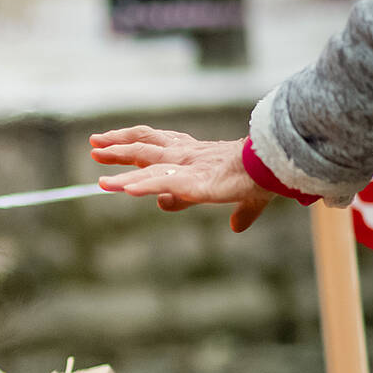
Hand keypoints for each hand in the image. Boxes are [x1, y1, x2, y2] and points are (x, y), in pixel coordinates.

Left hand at [90, 126, 276, 232]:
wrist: (277, 167)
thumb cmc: (265, 176)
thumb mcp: (247, 196)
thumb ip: (240, 212)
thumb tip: (236, 228)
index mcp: (197, 154)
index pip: (162, 149)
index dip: (139, 150)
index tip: (121, 162)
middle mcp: (188, 156)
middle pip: (145, 146)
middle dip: (119, 147)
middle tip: (94, 145)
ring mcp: (188, 167)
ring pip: (146, 163)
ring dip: (121, 168)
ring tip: (100, 179)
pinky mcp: (193, 182)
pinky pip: (161, 182)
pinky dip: (140, 185)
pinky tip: (122, 190)